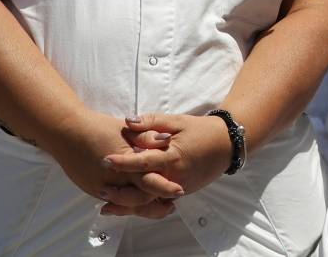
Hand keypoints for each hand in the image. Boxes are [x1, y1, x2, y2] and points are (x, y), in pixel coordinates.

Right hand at [45, 111, 182, 218]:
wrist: (68, 133)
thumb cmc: (98, 128)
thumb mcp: (127, 130)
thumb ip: (147, 137)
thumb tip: (167, 141)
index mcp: (126, 162)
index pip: (150, 180)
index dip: (165, 187)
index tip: (179, 190)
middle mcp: (114, 179)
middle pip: (140, 198)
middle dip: (157, 203)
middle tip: (172, 204)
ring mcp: (102, 187)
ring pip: (127, 204)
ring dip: (143, 207)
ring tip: (158, 206)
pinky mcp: (93, 190)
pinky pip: (113, 202)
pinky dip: (126, 204)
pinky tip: (135, 202)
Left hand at [100, 112, 234, 213]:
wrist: (227, 145)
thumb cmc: (201, 130)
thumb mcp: (178, 121)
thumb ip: (152, 122)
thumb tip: (127, 122)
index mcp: (173, 157)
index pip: (144, 161)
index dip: (124, 162)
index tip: (105, 160)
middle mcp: (175, 176)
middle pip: (143, 189)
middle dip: (121, 192)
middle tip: (100, 190)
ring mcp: (179, 187)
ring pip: (150, 201)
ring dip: (127, 204)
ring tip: (107, 205)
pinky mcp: (181, 192)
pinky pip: (158, 201)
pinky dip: (142, 205)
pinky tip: (126, 206)